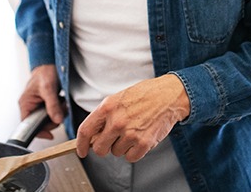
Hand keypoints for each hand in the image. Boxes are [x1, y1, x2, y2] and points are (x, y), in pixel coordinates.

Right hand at [19, 64, 65, 139]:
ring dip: (58, 113)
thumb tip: (57, 120)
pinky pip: (53, 111)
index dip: (39, 131)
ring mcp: (38, 104)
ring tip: (63, 103)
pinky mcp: (46, 102)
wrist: (50, 62)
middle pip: (40, 123)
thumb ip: (52, 105)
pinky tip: (63, 101)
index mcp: (25, 104)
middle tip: (61, 111)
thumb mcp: (49, 89)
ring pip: (48, 118)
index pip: (28, 126)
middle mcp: (30, 106)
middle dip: (53, 119)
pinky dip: (59, 108)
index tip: (50, 134)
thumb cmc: (45, 72)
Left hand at [76, 74, 190, 162]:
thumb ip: (105, 115)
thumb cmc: (146, 94)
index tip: (81, 150)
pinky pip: (130, 157)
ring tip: (134, 130)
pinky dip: (135, 151)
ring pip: (116, 152)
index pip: (85, 131)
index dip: (81, 144)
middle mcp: (117, 121)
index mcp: (108, 107)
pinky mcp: (143, 143)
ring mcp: (130, 133)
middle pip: (100, 148)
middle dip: (105, 146)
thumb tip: (94, 134)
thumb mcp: (120, 97)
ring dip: (123, 146)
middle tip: (115, 138)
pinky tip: (141, 137)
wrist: (170, 95)